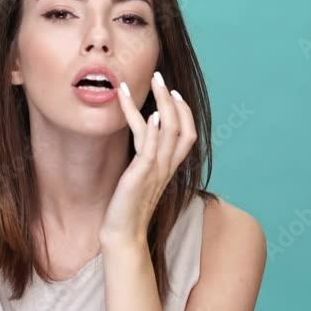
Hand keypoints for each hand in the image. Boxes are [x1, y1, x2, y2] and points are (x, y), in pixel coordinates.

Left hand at [98, 70, 196, 249]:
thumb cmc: (128, 206)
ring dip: (160, 103)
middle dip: (171, 98)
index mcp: (169, 167)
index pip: (188, 134)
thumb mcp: (139, 177)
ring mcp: (155, 171)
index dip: (184, 111)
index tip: (173, 91)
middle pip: (181, 126)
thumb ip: (144, 158)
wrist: (123, 234)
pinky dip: (151, 130)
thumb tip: (141, 135)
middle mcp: (167, 167)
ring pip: (168, 131)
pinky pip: (150, 149)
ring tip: (151, 82)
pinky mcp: (141, 176)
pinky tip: (149, 115)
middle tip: (159, 76)